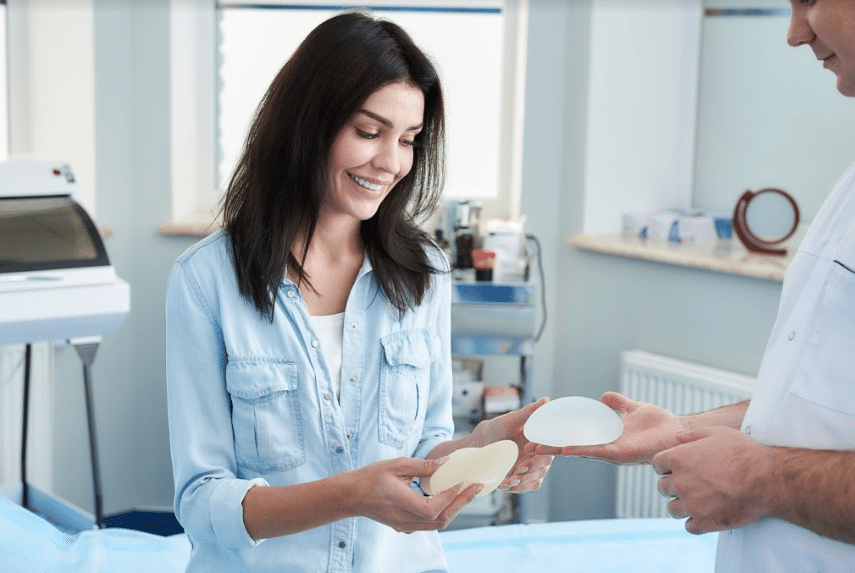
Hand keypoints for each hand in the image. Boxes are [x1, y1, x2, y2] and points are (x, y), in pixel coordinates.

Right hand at [350, 457, 481, 532]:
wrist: (350, 495)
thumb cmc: (371, 477)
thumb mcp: (397, 465)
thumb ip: (423, 466)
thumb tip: (448, 463)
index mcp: (400, 503)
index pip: (432, 508)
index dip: (450, 496)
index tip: (462, 480)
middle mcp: (404, 520)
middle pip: (440, 520)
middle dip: (461, 503)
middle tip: (476, 486)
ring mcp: (404, 526)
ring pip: (437, 524)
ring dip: (454, 508)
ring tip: (468, 491)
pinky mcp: (404, 526)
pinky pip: (429, 523)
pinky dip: (443, 511)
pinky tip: (450, 498)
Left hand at [474, 397, 553, 492]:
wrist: (477, 445)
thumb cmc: (494, 429)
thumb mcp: (510, 419)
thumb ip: (529, 412)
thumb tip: (546, 400)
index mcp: (538, 440)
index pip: (549, 448)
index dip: (542, 452)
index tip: (529, 450)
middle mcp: (536, 455)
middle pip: (544, 466)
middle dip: (532, 470)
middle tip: (518, 470)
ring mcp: (529, 468)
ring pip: (536, 479)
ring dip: (524, 482)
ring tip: (510, 481)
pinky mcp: (520, 479)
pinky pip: (526, 487)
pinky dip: (518, 488)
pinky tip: (505, 484)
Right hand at [525, 392, 683, 464]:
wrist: (680, 433)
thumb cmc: (661, 425)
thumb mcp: (634, 408)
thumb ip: (618, 404)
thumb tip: (602, 397)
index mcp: (607, 437)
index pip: (578, 435)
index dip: (560, 434)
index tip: (542, 431)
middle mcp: (606, 447)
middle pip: (572, 446)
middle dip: (551, 446)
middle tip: (529, 445)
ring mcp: (612, 452)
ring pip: (578, 450)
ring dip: (558, 449)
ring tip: (537, 448)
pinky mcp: (621, 454)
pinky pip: (596, 451)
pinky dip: (579, 450)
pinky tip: (563, 449)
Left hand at [652, 426, 773, 533]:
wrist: (766, 479)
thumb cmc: (744, 454)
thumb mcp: (716, 433)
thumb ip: (692, 435)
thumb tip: (676, 438)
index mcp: (679, 458)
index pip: (657, 465)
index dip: (667, 467)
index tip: (678, 469)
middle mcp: (680, 482)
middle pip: (663, 487)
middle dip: (674, 486)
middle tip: (692, 485)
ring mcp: (690, 504)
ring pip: (673, 509)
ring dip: (683, 506)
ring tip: (699, 501)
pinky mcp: (704, 522)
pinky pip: (689, 527)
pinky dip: (696, 523)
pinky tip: (707, 515)